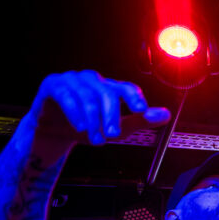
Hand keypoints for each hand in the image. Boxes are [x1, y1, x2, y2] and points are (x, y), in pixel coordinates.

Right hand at [26, 70, 170, 146]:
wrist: (52, 133)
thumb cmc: (85, 127)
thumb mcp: (116, 128)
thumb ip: (139, 121)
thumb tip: (166, 115)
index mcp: (108, 88)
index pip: (125, 88)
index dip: (134, 97)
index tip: (141, 110)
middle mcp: (91, 80)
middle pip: (106, 92)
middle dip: (112, 116)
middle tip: (114, 135)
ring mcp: (71, 80)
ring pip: (87, 96)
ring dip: (93, 120)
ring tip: (95, 139)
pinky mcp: (53, 85)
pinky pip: (65, 95)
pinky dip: (74, 113)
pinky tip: (79, 127)